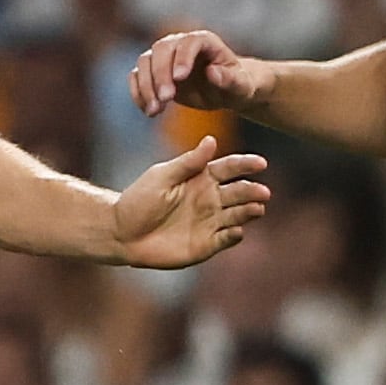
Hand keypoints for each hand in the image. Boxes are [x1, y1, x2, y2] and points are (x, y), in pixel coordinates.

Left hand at [110, 136, 270, 267]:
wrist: (122, 233)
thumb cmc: (139, 200)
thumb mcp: (162, 176)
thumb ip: (188, 162)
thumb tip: (211, 140)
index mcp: (202, 178)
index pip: (230, 168)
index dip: (245, 165)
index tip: (260, 163)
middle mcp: (211, 199)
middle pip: (238, 192)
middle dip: (252, 191)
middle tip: (263, 192)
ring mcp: (210, 222)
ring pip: (237, 215)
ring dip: (249, 212)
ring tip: (257, 209)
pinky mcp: (206, 244)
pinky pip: (225, 239)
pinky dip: (233, 235)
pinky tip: (237, 231)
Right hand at [128, 28, 273, 117]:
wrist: (223, 91)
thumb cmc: (236, 86)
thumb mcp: (240, 86)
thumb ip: (229, 79)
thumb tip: (212, 72)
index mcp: (204, 41)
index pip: (188, 43)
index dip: (182, 58)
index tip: (179, 79)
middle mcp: (180, 43)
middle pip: (161, 50)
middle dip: (161, 75)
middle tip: (166, 100)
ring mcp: (164, 56)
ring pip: (145, 62)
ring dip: (146, 87)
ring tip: (154, 111)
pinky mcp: (153, 71)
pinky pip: (137, 77)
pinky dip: (138, 93)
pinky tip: (147, 111)